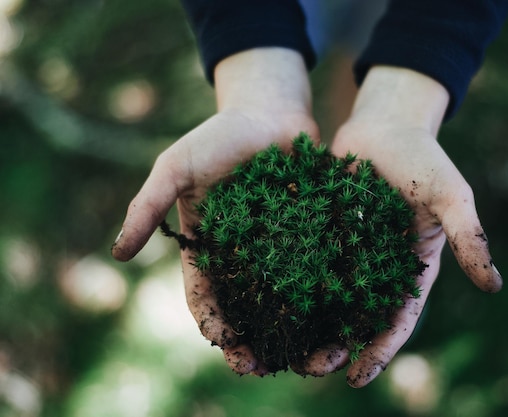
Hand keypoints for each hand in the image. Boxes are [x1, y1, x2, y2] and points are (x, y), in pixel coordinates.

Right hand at [111, 48, 317, 374]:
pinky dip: (335, 296)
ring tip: (322, 353)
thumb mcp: (176, 167)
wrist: (270, 111)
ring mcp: (282, 249)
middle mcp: (246, 258)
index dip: (217, 328)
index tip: (232, 348)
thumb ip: (147, 207)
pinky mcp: (315, 236)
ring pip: (292, 301)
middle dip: (261, 343)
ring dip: (305, 330)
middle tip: (275, 366)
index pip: (208, 300)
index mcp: (209, 250)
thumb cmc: (219, 136)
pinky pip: (325, 271)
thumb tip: (116, 253)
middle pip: (252, 311)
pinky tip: (350, 314)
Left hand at [302, 66, 502, 386]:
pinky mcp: (320, 233)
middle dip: (336, 345)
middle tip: (311, 366)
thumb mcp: (450, 196)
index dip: (379, 351)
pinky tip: (261, 298)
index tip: (356, 378)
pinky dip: (286, 282)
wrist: (384, 127)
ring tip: (282, 345)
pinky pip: (302, 262)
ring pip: (324, 298)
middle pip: (356, 318)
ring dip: (306, 323)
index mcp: (410, 269)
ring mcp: (346, 252)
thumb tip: (494, 285)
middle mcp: (376, 268)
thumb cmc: (423, 159)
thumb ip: (468, 237)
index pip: (397, 320)